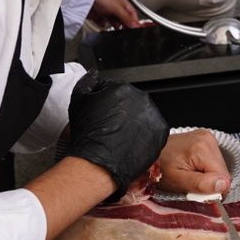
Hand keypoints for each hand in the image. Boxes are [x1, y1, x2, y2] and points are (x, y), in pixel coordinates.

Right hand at [63, 74, 169, 196]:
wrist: (99, 162)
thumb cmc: (89, 136)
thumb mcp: (78, 101)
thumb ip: (87, 83)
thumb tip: (93, 77)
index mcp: (123, 88)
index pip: (116, 89)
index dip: (108, 101)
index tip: (105, 112)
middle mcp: (141, 99)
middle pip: (132, 102)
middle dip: (123, 112)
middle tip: (112, 126)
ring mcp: (153, 116)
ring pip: (144, 116)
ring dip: (135, 123)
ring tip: (121, 136)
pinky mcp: (161, 132)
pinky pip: (153, 130)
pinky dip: (145, 135)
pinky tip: (131, 142)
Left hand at [89, 0, 144, 28]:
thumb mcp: (117, 7)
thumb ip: (126, 18)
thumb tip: (135, 26)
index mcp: (120, 0)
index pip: (131, 12)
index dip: (134, 20)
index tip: (135, 29)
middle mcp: (113, 4)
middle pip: (122, 17)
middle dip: (124, 24)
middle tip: (125, 30)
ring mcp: (104, 10)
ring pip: (113, 21)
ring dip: (114, 25)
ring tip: (114, 27)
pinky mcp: (96, 15)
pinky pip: (102, 23)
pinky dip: (103, 24)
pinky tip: (102, 22)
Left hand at [155, 129, 231, 196]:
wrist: (147, 152)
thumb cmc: (159, 167)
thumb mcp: (178, 181)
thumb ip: (201, 184)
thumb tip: (224, 185)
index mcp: (203, 148)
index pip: (224, 178)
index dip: (213, 190)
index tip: (197, 192)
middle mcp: (209, 139)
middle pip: (223, 172)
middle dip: (210, 183)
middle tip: (190, 183)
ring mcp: (207, 138)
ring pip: (220, 168)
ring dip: (208, 177)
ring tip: (190, 175)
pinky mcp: (205, 140)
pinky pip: (214, 161)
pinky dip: (205, 169)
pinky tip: (193, 168)